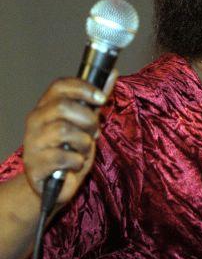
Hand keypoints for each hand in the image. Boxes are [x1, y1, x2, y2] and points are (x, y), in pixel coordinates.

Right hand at [22, 71, 117, 204]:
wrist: (53, 185)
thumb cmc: (70, 150)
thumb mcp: (85, 122)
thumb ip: (96, 100)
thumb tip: (112, 73)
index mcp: (46, 107)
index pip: (60, 85)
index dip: (83, 88)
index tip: (101, 98)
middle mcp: (35, 121)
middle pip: (62, 107)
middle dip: (87, 119)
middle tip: (94, 132)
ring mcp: (32, 142)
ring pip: (64, 131)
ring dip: (84, 142)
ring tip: (83, 149)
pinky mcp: (35, 164)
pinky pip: (63, 156)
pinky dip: (77, 161)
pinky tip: (75, 164)